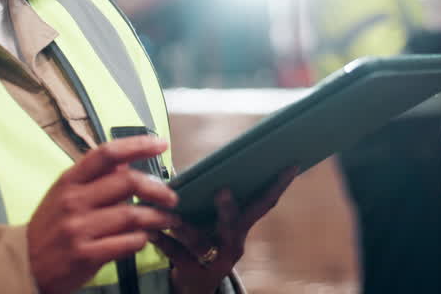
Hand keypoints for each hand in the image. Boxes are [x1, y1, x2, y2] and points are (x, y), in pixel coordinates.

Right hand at [28, 136, 180, 293]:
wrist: (24, 264)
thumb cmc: (49, 227)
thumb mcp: (63, 194)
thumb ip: (93, 178)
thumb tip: (126, 160)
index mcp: (69, 181)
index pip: (107, 154)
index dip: (138, 145)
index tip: (160, 144)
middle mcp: (74, 201)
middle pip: (127, 182)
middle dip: (158, 189)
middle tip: (172, 198)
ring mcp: (79, 228)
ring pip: (133, 215)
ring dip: (158, 218)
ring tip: (168, 221)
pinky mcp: (86, 255)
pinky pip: (127, 243)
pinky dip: (142, 239)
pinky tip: (145, 238)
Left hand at [148, 168, 297, 293]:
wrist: (195, 285)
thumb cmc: (204, 240)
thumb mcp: (214, 222)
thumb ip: (218, 197)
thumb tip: (209, 158)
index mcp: (241, 227)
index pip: (263, 204)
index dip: (278, 185)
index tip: (291, 165)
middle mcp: (232, 244)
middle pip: (233, 225)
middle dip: (228, 209)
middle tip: (223, 190)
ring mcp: (214, 261)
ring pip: (201, 242)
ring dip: (185, 227)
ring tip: (169, 213)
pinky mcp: (192, 272)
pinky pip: (175, 254)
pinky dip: (162, 241)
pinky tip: (149, 230)